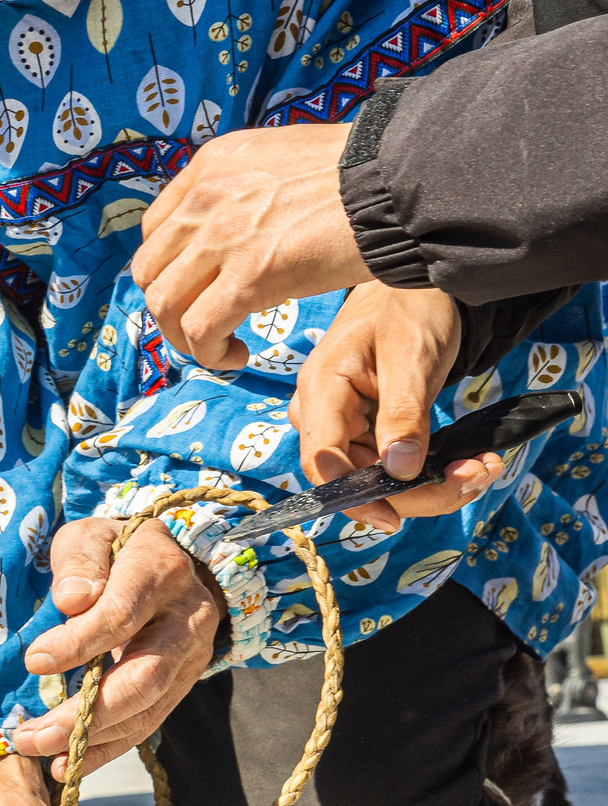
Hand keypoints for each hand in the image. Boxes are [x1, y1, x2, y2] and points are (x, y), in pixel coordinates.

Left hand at [11, 517, 224, 777]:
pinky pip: (148, 723)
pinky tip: (66, 763)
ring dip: (91, 738)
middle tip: (32, 733)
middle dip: (87, 712)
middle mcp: (188, 618)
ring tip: (36, 749)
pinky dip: (107, 748)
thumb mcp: (90, 535)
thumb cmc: (113, 548)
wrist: (166, 560)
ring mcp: (191, 656)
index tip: (33, 660)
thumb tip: (72, 601)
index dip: (78, 642)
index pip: (122, 614)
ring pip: (148, 708)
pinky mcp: (182, 684)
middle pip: (144, 676)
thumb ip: (80, 561)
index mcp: (162, 570)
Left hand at [134, 123, 367, 368]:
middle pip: (151, 270)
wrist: (400, 181)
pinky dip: (209, 352)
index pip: (158, 229)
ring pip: (164, 304)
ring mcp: (223, 237)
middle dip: (170, 308)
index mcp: (212, 165)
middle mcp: (206, 198)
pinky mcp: (250, 276)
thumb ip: (254, 184)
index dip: (171, 269)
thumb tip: (253, 215)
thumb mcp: (287, 157)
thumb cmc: (364, 174)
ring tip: (220, 348)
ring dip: (184, 337)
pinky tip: (237, 356)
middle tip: (204, 328)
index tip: (197, 291)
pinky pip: (199, 328)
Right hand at [287, 280, 505, 528]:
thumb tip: (400, 470)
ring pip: (380, 479)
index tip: (396, 517)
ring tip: (484, 466)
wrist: (416, 288)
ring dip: (434, 484)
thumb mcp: (411, 358)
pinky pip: (395, 465)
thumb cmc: (407, 310)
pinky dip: (435, 471)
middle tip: (478, 474)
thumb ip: (403, 414)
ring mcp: (346, 425)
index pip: (323, 461)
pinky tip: (471, 462)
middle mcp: (324, 415)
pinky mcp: (370, 430)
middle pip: (357, 479)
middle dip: (418, 490)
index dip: (354, 496)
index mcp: (321, 391)